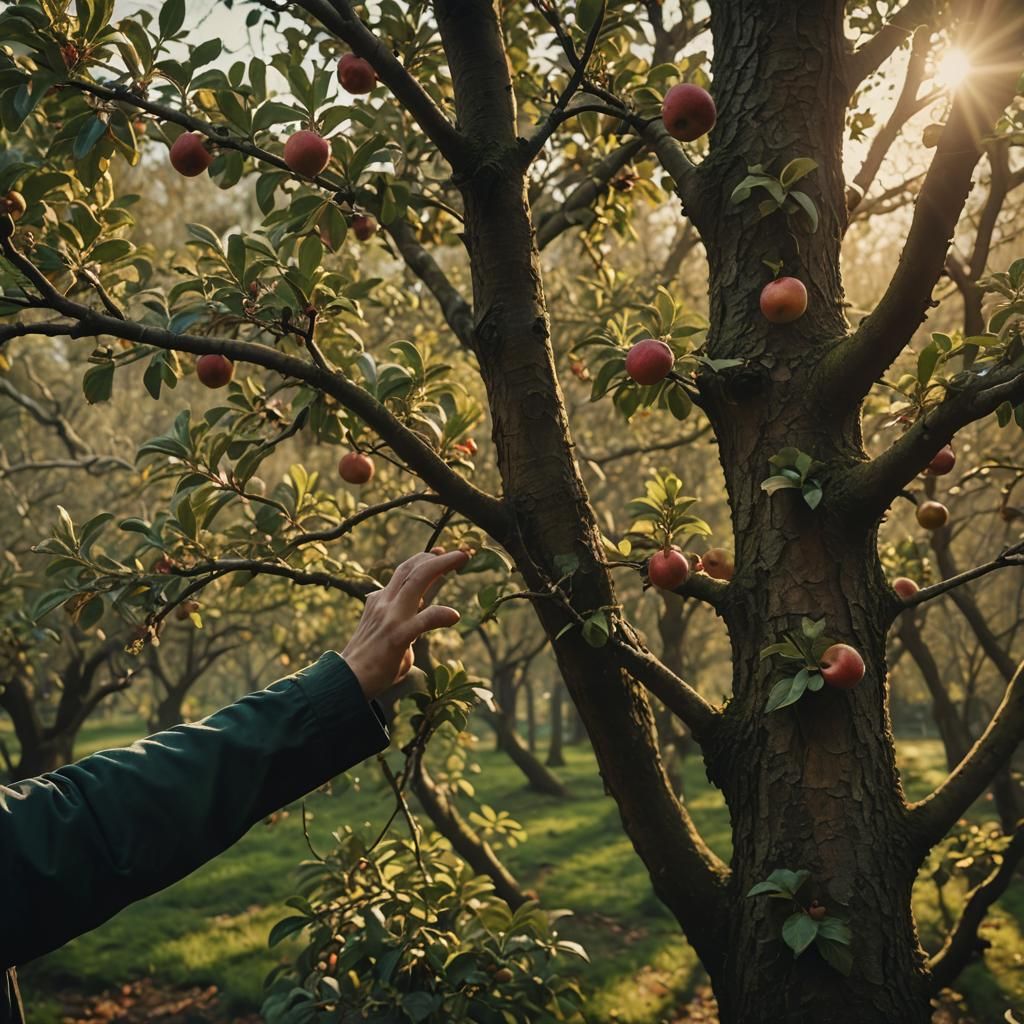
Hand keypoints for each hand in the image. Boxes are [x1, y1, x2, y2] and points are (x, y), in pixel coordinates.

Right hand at [342, 548, 468, 699]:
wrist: (346, 682)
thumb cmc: (370, 662)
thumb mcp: (386, 633)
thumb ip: (404, 622)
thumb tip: (420, 620)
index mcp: (381, 601)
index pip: (404, 573)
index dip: (424, 560)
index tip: (441, 553)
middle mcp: (385, 603)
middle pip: (411, 569)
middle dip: (437, 557)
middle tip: (460, 552)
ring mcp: (390, 617)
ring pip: (416, 582)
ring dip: (440, 566)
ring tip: (462, 558)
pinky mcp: (397, 636)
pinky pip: (423, 620)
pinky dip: (440, 614)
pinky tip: (454, 616)